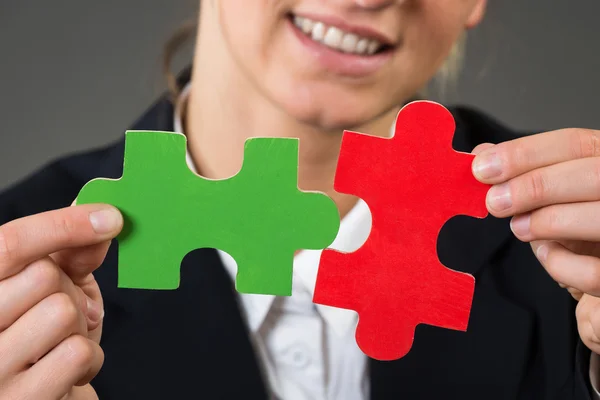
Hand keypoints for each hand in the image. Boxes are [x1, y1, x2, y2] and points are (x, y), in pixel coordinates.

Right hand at [0, 204, 121, 398]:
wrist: (42, 395)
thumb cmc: (45, 339)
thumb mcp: (55, 288)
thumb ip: (72, 254)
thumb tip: (102, 217)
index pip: (11, 244)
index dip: (62, 225)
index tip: (110, 217)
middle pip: (44, 276)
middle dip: (70, 291)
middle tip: (62, 315)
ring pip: (64, 312)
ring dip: (80, 327)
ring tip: (61, 344)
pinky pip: (78, 352)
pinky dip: (90, 360)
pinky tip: (69, 371)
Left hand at [472, 128, 599, 353]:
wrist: (598, 254)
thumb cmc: (577, 214)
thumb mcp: (553, 187)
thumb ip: (522, 169)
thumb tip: (483, 154)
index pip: (574, 143)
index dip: (524, 154)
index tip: (482, 169)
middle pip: (592, 175)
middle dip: (535, 187)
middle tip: (495, 202)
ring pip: (599, 218)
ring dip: (548, 221)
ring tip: (518, 227)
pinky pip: (593, 271)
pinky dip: (562, 263)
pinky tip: (545, 251)